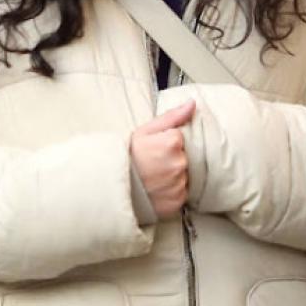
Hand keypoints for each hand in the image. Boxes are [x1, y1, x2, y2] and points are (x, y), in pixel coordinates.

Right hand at [130, 100, 195, 218]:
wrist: (114, 186)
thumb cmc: (127, 158)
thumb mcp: (145, 131)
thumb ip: (172, 117)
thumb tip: (192, 104)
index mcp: (172, 143)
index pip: (182, 139)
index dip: (168, 143)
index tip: (155, 149)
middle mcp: (179, 164)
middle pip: (185, 157)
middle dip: (173, 159)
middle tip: (154, 163)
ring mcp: (178, 184)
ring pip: (184, 176)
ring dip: (174, 176)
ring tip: (155, 177)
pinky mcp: (177, 201)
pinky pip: (181, 193)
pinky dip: (172, 191)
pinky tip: (158, 188)